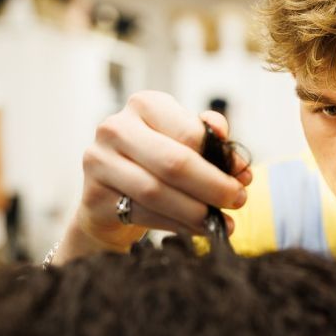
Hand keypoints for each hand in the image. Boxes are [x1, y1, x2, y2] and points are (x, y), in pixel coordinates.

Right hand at [66, 91, 252, 255]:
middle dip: (212, 186)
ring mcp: (99, 161)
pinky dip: (176, 225)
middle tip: (238, 200)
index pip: (189, 131)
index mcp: (144, 104)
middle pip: (173, 162)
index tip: (243, 174)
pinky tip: (197, 231)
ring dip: (196, 211)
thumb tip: (238, 163)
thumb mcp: (181, 142)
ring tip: (221, 222)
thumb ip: (210, 142)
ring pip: (156, 192)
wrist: (109, 195)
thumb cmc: (154, 162)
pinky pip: (142, 214)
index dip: (221, 156)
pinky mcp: (92, 196)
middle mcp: (116, 128)